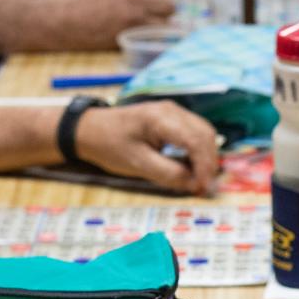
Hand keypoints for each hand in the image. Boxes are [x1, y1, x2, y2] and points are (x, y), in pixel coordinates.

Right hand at [45, 0, 174, 47]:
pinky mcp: (120, 50)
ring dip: (158, 38)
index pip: (168, 7)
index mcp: (134, 1)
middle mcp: (135, 20)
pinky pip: (140, 48)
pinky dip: (143, 47)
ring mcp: (128, 36)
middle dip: (169, 26)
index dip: (169, 9)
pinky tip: (141, 44)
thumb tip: (149, 4)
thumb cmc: (83, 2)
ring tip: (160, 37)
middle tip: (168, 26)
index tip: (168, 10)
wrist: (61, 22)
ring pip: (156, 40)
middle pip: (168, 26)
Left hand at [73, 99, 220, 193]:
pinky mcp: (171, 118)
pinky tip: (191, 168)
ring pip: (203, 133)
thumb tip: (195, 184)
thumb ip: (169, 174)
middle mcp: (172, 110)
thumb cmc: (109, 145)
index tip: (202, 188)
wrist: (90, 129)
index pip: (196, 140)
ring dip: (205, 157)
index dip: (204, 166)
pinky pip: (194, 133)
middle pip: (205, 134)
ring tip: (198, 180)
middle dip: (209, 163)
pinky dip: (197, 151)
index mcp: (161, 118)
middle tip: (202, 188)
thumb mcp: (138, 164)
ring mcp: (173, 112)